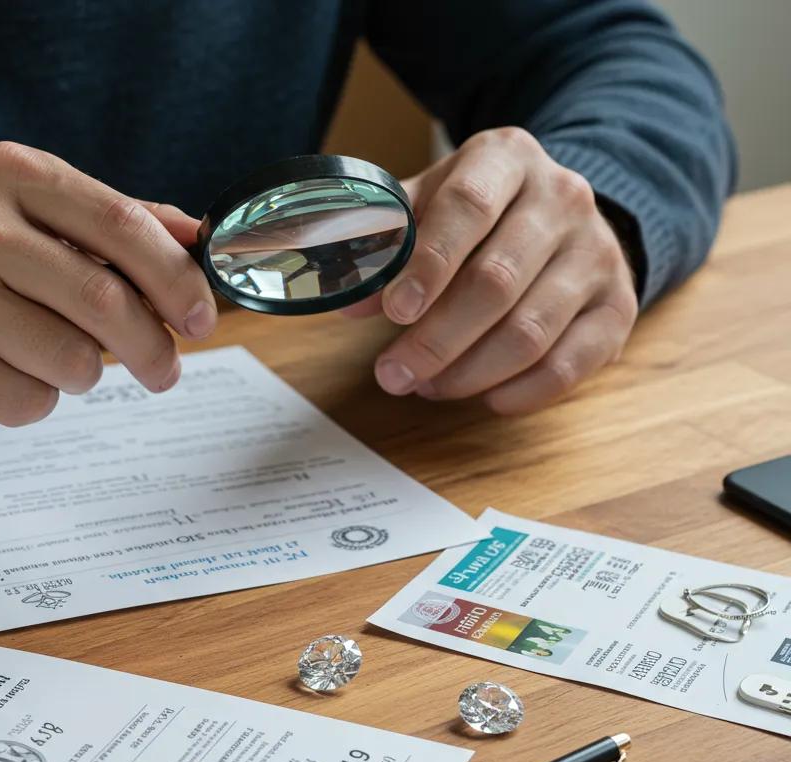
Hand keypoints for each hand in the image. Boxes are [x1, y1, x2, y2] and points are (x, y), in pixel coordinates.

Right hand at [0, 141, 216, 424]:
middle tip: (164, 371)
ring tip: (51, 356)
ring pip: (72, 360)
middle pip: (105, 301)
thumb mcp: (34, 211)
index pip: (122, 225)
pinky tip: (4, 372)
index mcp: (15, 174)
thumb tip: (198, 243)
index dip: (176, 280)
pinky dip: (36, 400)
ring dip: (83, 373)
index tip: (201, 320)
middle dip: (153, 349)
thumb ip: (116, 223)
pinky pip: (27, 402)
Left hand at [358, 128, 637, 413]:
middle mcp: (563, 199)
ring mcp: (597, 252)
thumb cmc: (477, 217)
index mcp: (506, 159)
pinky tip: (486, 399)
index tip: (393, 312)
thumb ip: (384, 243)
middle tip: (393, 375)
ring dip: (469, 373)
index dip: (428, 265)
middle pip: (497, 281)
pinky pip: (571, 364)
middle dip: (435, 340)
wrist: (561, 216)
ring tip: (427, 386)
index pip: (469, 208)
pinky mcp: (617, 306)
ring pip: (530, 331)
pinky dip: (523, 391)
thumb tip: (348, 299)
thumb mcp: (427, 204)